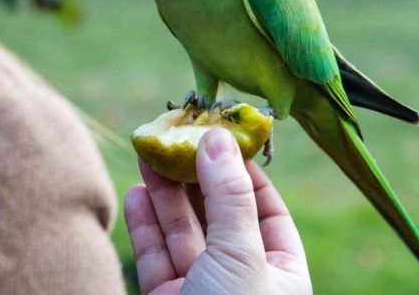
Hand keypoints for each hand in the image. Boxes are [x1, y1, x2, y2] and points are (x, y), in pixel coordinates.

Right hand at [124, 127, 311, 293]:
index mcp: (281, 270)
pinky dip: (146, 225)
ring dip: (165, 195)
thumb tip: (218, 138)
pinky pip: (156, 258)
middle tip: (175, 139)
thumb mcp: (242, 254)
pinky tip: (137, 193)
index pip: (267, 210)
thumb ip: (229, 197)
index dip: (243, 174)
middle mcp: (243, 277)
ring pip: (183, 234)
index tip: (219, 140)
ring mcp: (203, 288)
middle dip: (195, 178)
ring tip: (149, 155)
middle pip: (219, 217)